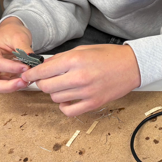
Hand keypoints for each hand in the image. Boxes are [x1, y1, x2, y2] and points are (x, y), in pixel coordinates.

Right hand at [0, 17, 32, 92]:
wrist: (11, 33)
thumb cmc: (10, 33)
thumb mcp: (19, 36)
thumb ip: (24, 49)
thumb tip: (33, 61)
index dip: (13, 68)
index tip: (27, 67)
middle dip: (8, 86)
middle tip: (24, 82)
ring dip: (13, 87)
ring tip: (27, 80)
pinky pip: (5, 86)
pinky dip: (16, 85)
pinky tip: (26, 79)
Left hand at [22, 44, 140, 116]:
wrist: (133, 66)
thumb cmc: (109, 55)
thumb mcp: (84, 49)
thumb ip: (62, 58)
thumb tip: (44, 67)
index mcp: (75, 60)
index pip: (43, 71)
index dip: (31, 75)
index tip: (28, 76)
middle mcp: (79, 77)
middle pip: (46, 87)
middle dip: (43, 83)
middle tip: (48, 80)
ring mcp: (87, 92)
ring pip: (56, 99)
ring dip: (56, 93)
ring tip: (64, 86)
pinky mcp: (94, 103)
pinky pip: (69, 111)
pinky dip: (65, 106)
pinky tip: (69, 99)